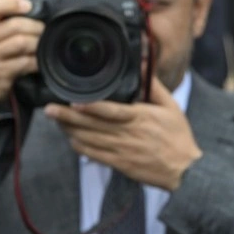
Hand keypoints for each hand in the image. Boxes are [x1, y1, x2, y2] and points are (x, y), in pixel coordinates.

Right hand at [0, 0, 42, 101]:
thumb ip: (6, 18)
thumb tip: (34, 3)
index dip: (12, 4)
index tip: (29, 6)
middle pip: (15, 26)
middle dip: (35, 26)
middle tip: (43, 29)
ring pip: (20, 43)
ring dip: (37, 43)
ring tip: (42, 44)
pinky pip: (23, 63)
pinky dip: (35, 61)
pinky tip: (37, 61)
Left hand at [45, 76, 202, 190]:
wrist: (184, 171)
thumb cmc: (177, 137)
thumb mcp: (171, 107)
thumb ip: (154, 85)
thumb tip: (143, 62)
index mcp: (140, 119)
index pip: (111, 112)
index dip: (90, 107)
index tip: (72, 101)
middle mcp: (127, 135)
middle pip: (92, 126)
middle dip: (68, 117)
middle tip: (49, 108)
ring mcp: (121, 152)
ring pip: (88, 141)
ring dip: (69, 130)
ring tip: (54, 119)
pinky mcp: (118, 165)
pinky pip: (93, 156)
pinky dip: (79, 147)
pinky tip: (70, 137)